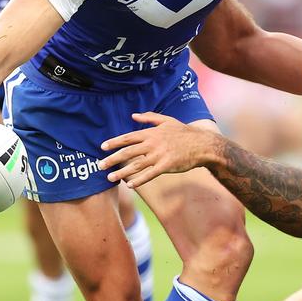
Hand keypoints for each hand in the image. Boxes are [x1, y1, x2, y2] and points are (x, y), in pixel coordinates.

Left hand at [98, 112, 219, 188]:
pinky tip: (130, 185)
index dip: (114, 142)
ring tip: (110, 178)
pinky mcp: (166, 166)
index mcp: (151, 133)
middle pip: (128, 152)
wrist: (202, 144)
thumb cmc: (184, 132)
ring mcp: (159, 155)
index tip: (102, 147)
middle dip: (112, 158)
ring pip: (136, 165)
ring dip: (122, 172)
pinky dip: (139, 180)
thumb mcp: (167, 120)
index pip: (128, 137)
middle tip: (100, 165)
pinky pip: (149, 175)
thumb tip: (133, 115)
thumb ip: (149, 117)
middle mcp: (153, 144)